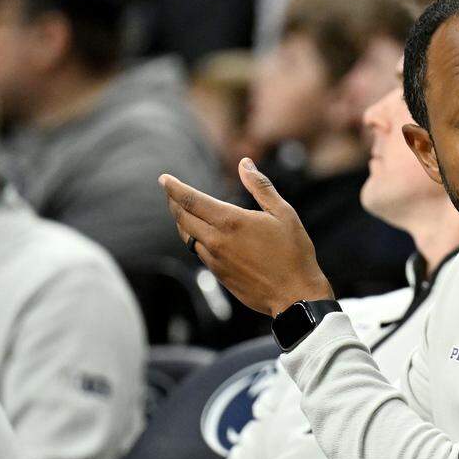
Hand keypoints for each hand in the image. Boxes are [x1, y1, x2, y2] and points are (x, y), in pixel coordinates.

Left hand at [160, 158, 332, 316]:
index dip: (174, 187)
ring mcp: (215, 259)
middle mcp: (216, 240)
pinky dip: (194, 238)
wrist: (294, 295)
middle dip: (173, 201)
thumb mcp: (283, 213)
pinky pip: (198, 252)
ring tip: (183, 210)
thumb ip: (260, 186)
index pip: (191, 199)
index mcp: (231, 221)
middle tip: (170, 191)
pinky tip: (202, 235)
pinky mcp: (218, 274)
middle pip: (182, 217)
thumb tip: (244, 163)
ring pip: (187, 236)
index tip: (163, 178)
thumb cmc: (294, 252)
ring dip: (182, 221)